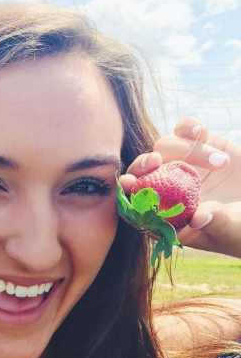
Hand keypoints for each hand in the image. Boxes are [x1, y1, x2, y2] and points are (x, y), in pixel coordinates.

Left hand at [121, 117, 240, 258]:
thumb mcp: (232, 230)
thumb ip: (215, 224)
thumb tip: (198, 218)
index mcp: (166, 215)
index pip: (136, 204)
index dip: (128, 193)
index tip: (127, 183)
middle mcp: (169, 188)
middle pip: (142, 171)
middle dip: (142, 164)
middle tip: (155, 161)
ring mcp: (184, 163)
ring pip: (164, 147)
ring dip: (188, 150)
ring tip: (222, 164)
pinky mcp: (201, 144)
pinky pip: (186, 129)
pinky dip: (190, 127)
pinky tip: (202, 133)